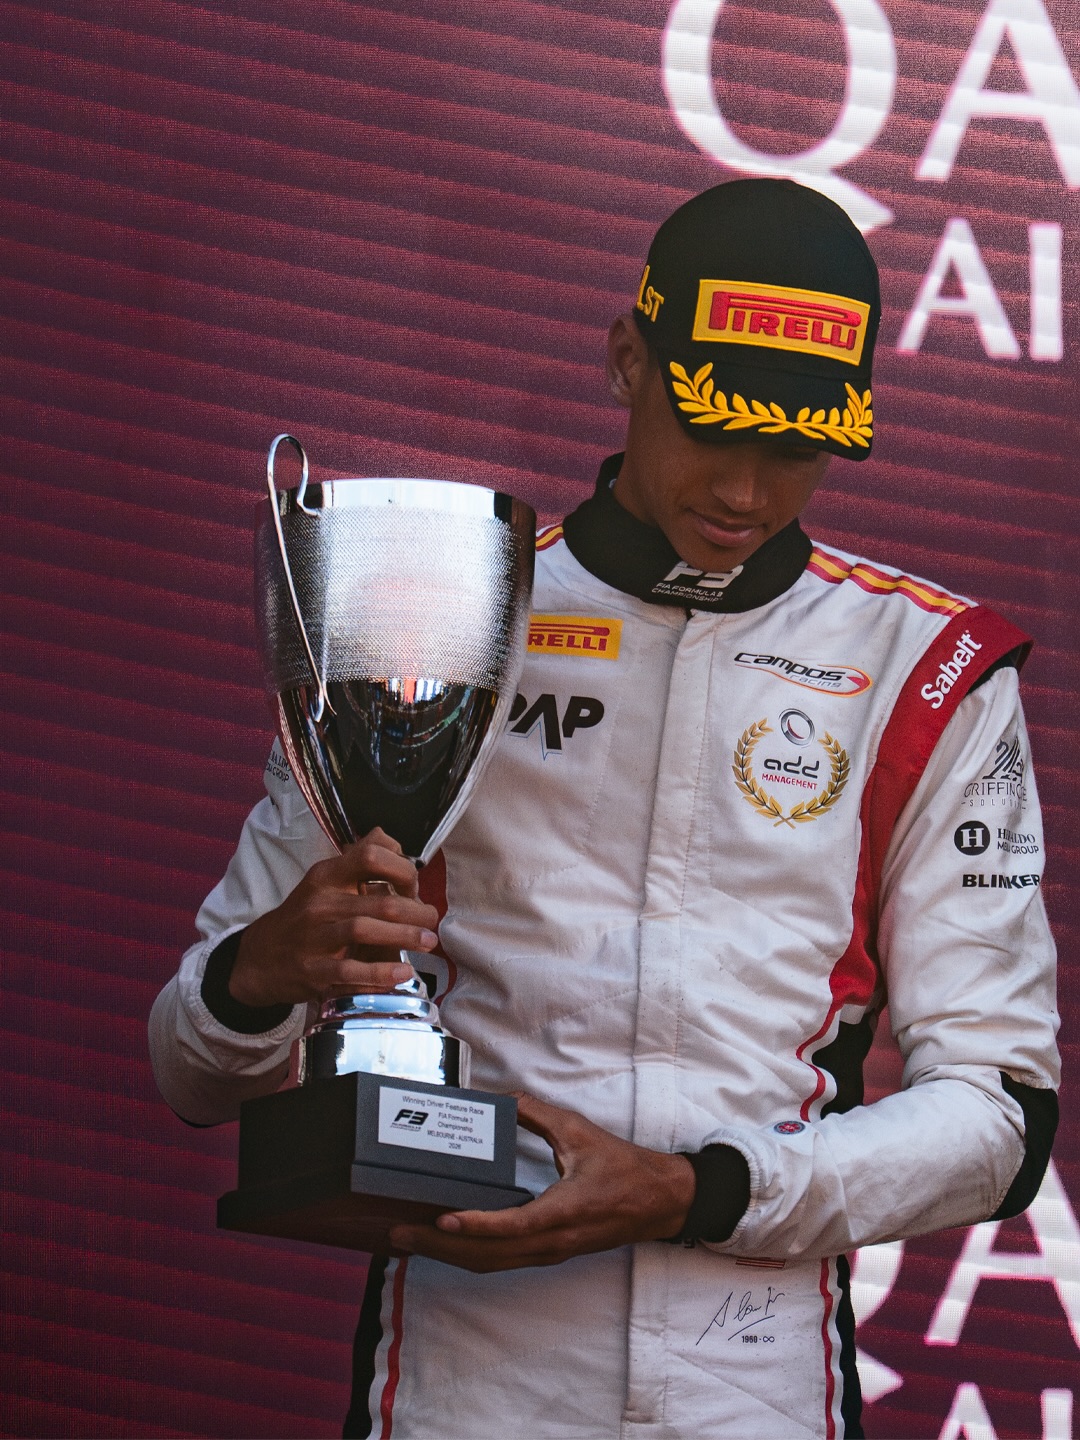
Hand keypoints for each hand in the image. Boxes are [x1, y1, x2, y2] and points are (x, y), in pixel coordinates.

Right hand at [228, 828, 439, 1007]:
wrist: (259, 957)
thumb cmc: (304, 917)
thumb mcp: (324, 882)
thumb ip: (357, 861)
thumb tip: (392, 840)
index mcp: (325, 876)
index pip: (368, 855)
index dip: (400, 866)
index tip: (415, 883)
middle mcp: (318, 903)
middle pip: (377, 901)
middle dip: (414, 911)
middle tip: (431, 920)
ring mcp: (313, 938)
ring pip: (364, 931)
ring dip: (403, 937)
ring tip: (427, 941)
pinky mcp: (312, 971)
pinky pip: (349, 970)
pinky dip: (379, 973)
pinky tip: (402, 973)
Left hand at [388, 1093, 695, 1271]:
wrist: (659, 1202)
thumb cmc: (623, 1169)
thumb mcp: (580, 1132)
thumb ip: (539, 1114)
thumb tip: (505, 1100)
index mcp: (561, 1212)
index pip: (510, 1227)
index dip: (474, 1225)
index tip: (440, 1218)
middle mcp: (551, 1241)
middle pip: (487, 1255)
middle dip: (439, 1246)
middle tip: (399, 1233)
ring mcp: (548, 1252)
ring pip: (490, 1263)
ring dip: (448, 1254)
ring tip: (411, 1240)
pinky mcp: (547, 1252)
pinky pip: (501, 1261)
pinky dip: (469, 1254)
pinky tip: (447, 1242)